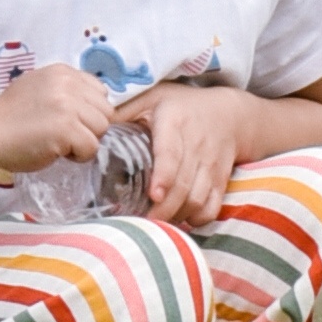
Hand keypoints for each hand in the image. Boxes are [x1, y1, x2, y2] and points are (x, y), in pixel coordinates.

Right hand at [0, 61, 117, 176]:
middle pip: (105, 112)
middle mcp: (68, 85)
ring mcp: (68, 106)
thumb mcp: (40, 87)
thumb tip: (93, 106)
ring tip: (59, 142)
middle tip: (63, 134)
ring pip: (101, 130)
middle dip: (89, 127)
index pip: (100, 92)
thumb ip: (66, 91)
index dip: (88, 111)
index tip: (68, 120)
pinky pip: (91, 148)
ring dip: (84, 142)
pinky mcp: (66, 129)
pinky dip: (77, 156)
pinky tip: (56, 151)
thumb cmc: (10, 115)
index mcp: (63, 72)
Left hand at [122, 79, 247, 226]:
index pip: (171, 153)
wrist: (230, 114)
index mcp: (175, 122)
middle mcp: (197, 145)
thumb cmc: (181, 106)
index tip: (153, 195)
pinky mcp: (221, 180)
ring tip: (155, 224)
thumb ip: (123, 110)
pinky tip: (179, 219)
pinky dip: (197, 219)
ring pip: (198, 199)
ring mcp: (212, 165)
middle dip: (163, 209)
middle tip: (141, 222)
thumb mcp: (152, 96)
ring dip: (177, 216)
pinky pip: (212, 207)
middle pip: (183, 185)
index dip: (164, 176)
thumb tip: (91, 129)